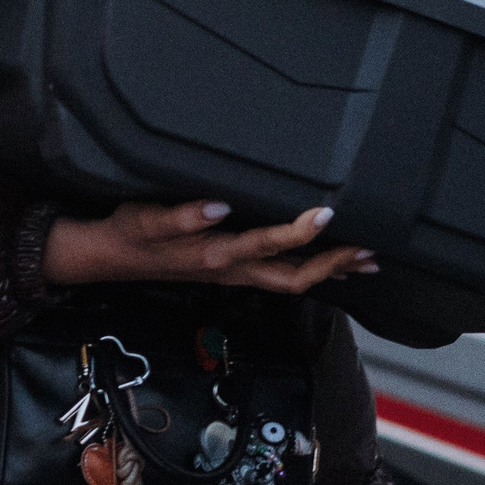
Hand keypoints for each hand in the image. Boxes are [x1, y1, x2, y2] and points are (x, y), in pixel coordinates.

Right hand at [44, 202, 373, 294]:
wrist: (114, 256)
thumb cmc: (131, 233)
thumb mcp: (146, 219)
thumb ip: (181, 215)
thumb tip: (218, 205)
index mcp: (216, 254)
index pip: (267, 246)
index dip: (299, 233)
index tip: (326, 213)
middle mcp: (233, 269)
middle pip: (295, 277)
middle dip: (334, 265)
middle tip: (369, 250)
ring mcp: (236, 273)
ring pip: (294, 279)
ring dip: (331, 270)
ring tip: (366, 260)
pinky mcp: (234, 270)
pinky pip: (282, 274)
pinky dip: (313, 268)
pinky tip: (330, 260)